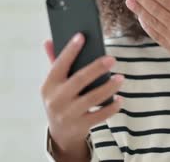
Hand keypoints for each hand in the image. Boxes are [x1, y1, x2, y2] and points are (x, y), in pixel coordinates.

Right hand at [40, 33, 123, 156]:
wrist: (60, 134)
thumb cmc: (60, 100)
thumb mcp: (54, 85)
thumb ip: (54, 63)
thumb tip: (48, 41)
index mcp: (49, 85)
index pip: (59, 64)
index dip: (70, 50)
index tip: (81, 36)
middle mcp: (57, 100)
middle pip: (79, 80)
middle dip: (96, 68)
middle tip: (112, 59)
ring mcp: (69, 114)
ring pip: (92, 98)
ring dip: (109, 87)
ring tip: (120, 78)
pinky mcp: (81, 125)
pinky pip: (100, 115)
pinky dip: (112, 107)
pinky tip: (120, 98)